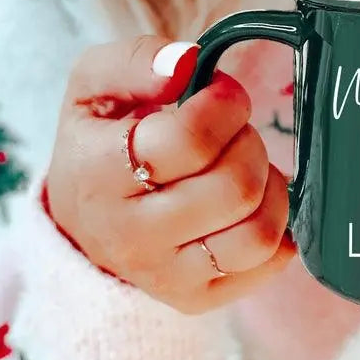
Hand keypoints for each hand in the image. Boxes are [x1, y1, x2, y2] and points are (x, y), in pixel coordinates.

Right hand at [46, 36, 295, 313]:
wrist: (82, 223)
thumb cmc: (98, 143)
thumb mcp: (92, 85)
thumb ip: (135, 60)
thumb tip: (187, 62)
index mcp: (97, 174)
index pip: (189, 140)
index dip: (224, 105)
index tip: (222, 93)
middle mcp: (129, 236)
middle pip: (234, 186)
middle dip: (247, 141)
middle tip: (232, 130)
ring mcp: (165, 276)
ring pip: (258, 231)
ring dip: (269, 184)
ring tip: (244, 165)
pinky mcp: (198, 298)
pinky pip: (269, 261)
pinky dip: (277, 223)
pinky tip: (250, 201)